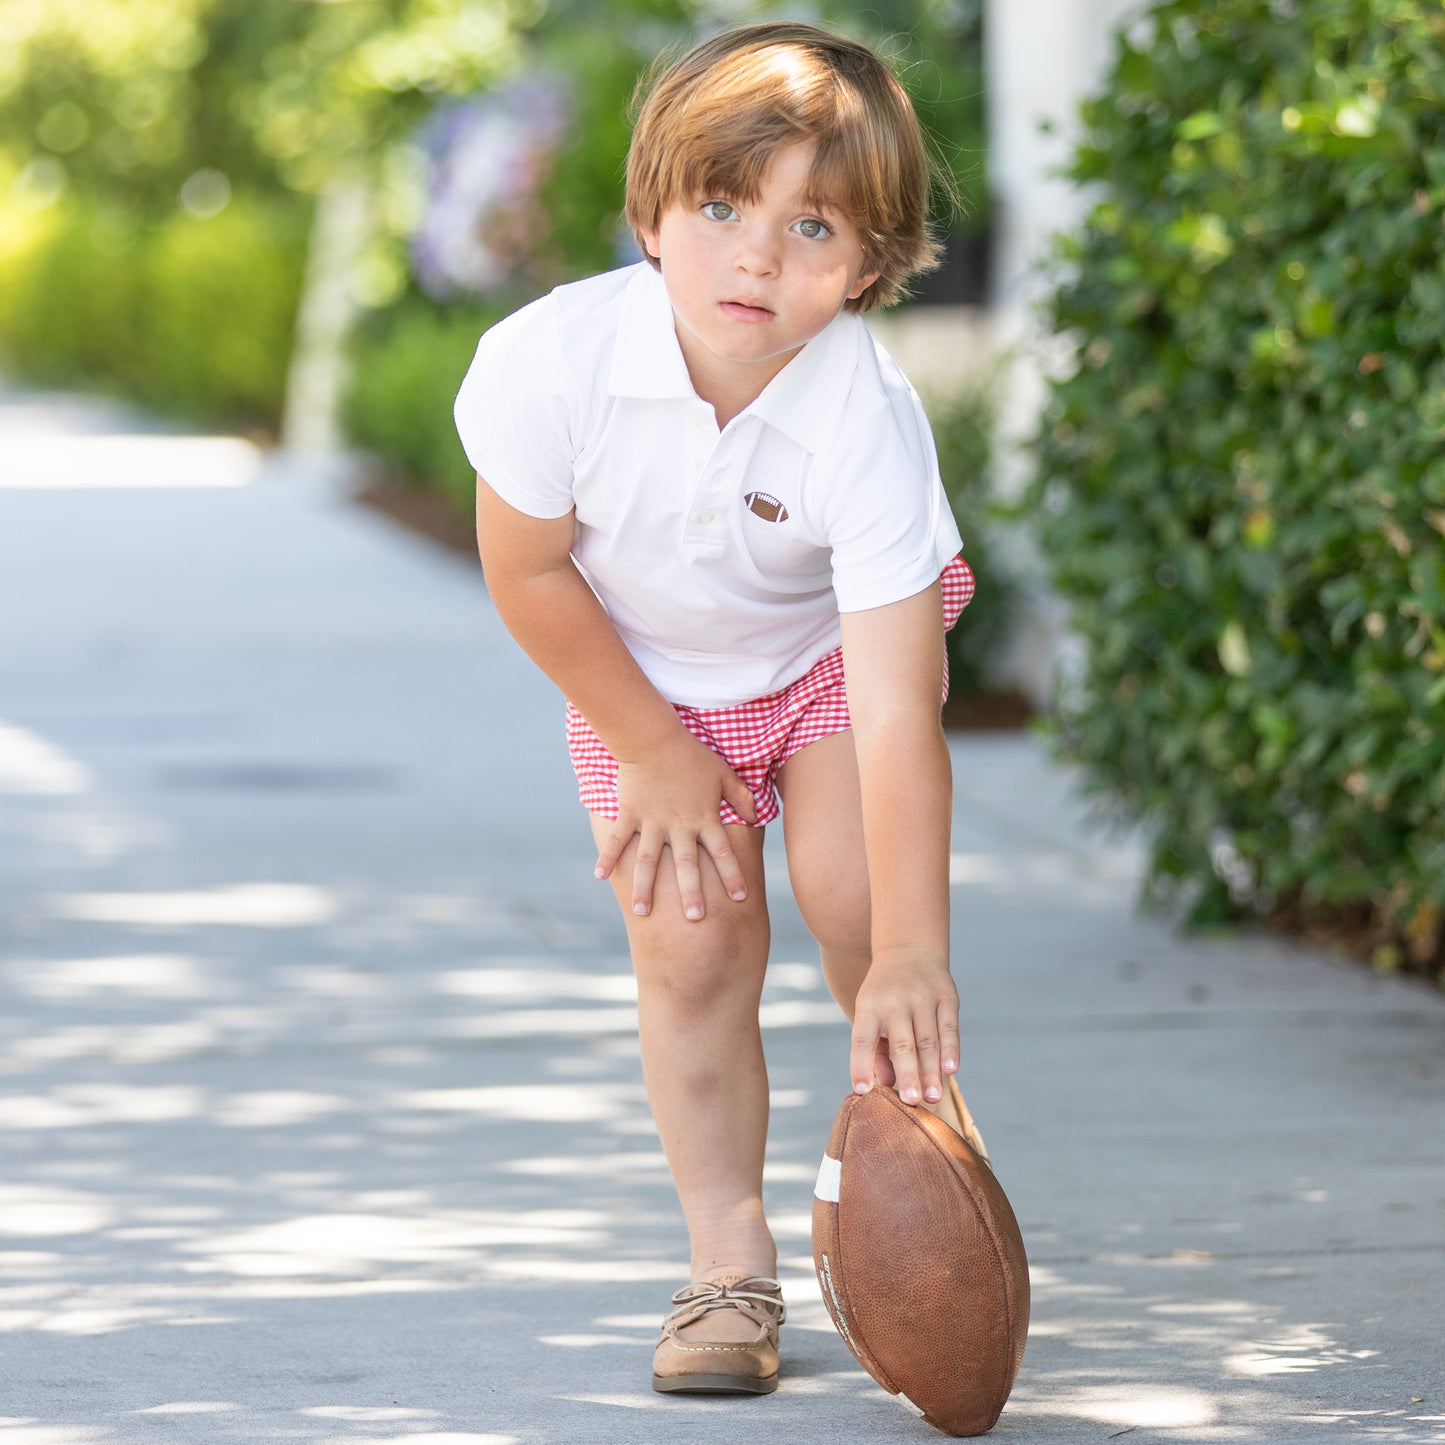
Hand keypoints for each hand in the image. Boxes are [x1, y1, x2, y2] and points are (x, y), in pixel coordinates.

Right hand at [594, 729, 757, 920]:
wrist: (655, 737)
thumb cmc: (692, 755)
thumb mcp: (724, 773)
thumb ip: (741, 796)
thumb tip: (757, 815)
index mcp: (704, 817)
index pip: (723, 851)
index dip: (733, 874)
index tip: (742, 897)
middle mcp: (679, 825)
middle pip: (688, 864)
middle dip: (692, 892)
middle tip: (695, 919)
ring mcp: (652, 821)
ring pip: (650, 860)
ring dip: (645, 887)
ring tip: (642, 912)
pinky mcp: (630, 813)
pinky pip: (618, 839)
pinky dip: (608, 857)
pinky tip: (600, 877)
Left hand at [849, 952, 959, 1108]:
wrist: (908, 948)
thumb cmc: (883, 995)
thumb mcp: (869, 1013)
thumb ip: (874, 1050)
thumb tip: (883, 1084)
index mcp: (869, 1006)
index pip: (862, 1039)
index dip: (860, 1065)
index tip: (861, 1091)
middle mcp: (895, 1001)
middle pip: (902, 1044)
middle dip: (907, 1074)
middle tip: (910, 1102)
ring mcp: (923, 997)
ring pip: (928, 1040)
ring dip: (930, 1071)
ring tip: (931, 1098)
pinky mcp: (947, 996)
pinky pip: (949, 1027)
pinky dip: (951, 1049)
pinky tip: (951, 1070)